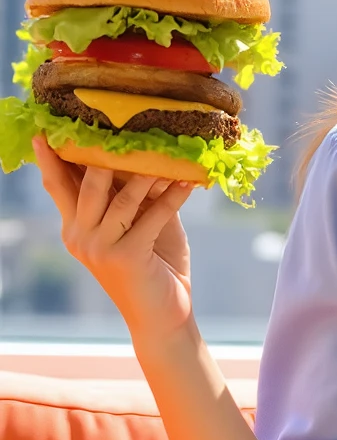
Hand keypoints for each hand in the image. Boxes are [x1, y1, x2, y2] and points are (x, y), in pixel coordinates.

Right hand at [34, 135, 198, 347]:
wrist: (164, 316)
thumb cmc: (154, 266)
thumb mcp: (137, 227)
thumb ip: (131, 197)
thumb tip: (141, 154)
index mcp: (75, 229)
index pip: (58, 186)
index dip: (52, 158)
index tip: (44, 130)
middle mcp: (79, 237)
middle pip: (87, 183)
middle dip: (101, 152)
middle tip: (115, 123)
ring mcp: (99, 249)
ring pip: (121, 198)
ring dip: (146, 171)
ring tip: (165, 149)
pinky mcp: (126, 258)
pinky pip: (151, 218)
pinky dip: (172, 197)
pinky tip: (188, 181)